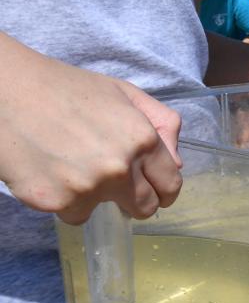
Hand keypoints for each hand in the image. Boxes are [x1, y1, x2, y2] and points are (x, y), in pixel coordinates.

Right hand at [0, 45, 181, 224]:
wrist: (5, 90)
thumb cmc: (64, 88)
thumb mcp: (123, 93)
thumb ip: (160, 124)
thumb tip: (178, 163)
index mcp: (142, 139)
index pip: (171, 184)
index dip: (164, 189)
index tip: (155, 190)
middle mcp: (119, 168)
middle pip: (145, 208)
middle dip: (135, 199)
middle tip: (114, 183)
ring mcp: (88, 188)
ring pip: (103, 211)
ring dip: (93, 197)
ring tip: (72, 164)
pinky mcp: (56, 202)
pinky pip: (72, 214)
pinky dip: (64, 200)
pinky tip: (51, 171)